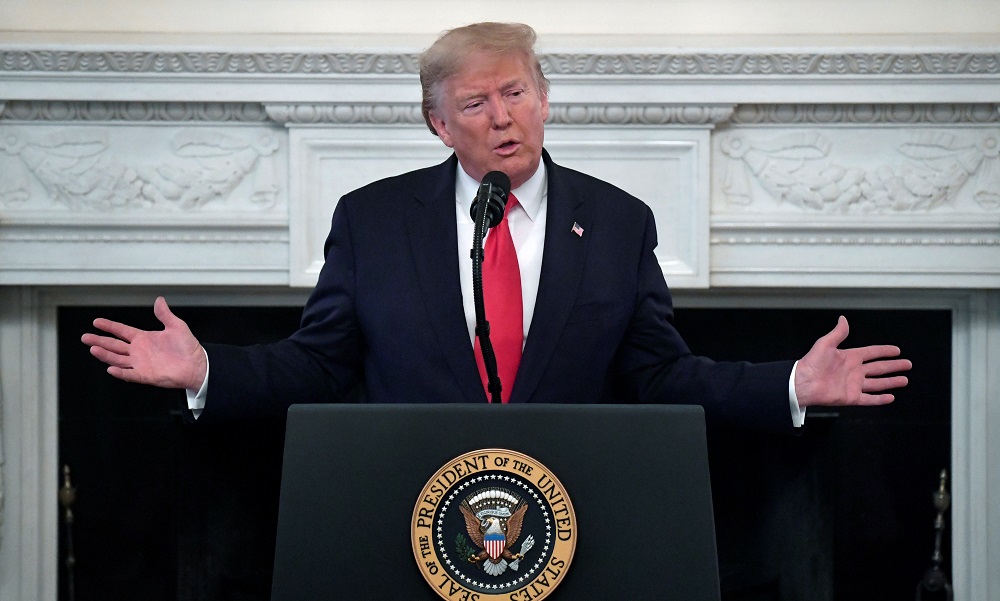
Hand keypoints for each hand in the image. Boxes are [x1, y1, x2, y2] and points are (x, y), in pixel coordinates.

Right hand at [81, 296, 206, 389]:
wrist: (197, 365)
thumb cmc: (188, 348)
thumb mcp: (176, 326)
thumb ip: (165, 314)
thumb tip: (159, 300)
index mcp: (144, 338)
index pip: (121, 331)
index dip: (109, 326)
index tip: (96, 322)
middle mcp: (139, 351)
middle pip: (114, 345)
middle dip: (99, 341)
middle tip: (85, 337)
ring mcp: (140, 363)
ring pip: (117, 359)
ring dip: (105, 355)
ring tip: (93, 349)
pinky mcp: (145, 375)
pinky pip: (129, 374)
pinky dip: (120, 372)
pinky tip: (110, 368)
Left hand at [794, 316, 911, 406]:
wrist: (804, 383)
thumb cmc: (811, 363)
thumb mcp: (825, 344)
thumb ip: (838, 333)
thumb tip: (843, 319)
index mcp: (849, 357)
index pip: (872, 353)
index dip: (884, 351)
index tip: (896, 350)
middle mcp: (854, 371)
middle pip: (879, 368)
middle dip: (893, 366)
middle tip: (907, 364)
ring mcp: (854, 384)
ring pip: (878, 383)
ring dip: (891, 382)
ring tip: (904, 380)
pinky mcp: (851, 397)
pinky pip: (869, 398)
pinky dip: (880, 399)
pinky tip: (891, 397)